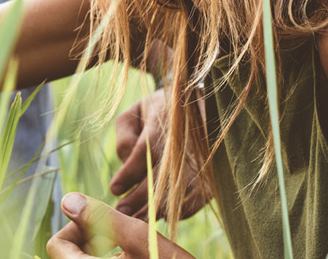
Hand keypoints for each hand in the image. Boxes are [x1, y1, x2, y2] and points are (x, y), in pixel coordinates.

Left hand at [49, 192, 196, 258]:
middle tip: (123, 234)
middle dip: (91, 239)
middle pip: (68, 255)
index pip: (56, 245)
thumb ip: (105, 219)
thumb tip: (68, 198)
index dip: (78, 227)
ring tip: (133, 249)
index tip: (107, 223)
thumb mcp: (146, 242)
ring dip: (101, 252)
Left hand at [109, 90, 212, 220]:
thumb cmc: (160, 112)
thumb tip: (124, 160)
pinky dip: (181, 211)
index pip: (143, 153)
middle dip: (138, 200)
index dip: (128, 174)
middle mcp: (183, 146)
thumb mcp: (136, 112)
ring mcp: (200, 162)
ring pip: (178, 193)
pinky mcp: (212, 176)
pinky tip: (163, 216)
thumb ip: (125, 134)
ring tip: (138, 221)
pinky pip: (197, 200)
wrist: (201, 106)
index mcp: (163, 127)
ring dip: (156, 211)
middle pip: (159, 179)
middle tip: (120, 212)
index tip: (114, 189)